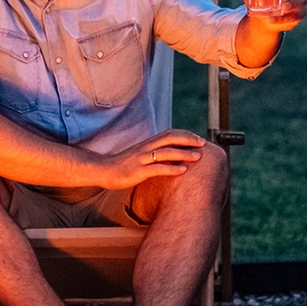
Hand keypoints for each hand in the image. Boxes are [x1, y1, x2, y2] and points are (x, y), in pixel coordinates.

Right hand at [91, 130, 205, 189]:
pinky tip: (183, 170)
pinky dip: (171, 169)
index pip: (169, 133)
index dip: (185, 134)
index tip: (198, 138)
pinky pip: (157, 168)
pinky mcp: (138, 171)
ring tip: (198, 157)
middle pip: (170, 139)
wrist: (103, 171)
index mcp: (147, 143)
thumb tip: (169, 154)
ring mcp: (141, 159)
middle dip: (188, 140)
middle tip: (203, 144)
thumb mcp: (139, 155)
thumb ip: (153, 152)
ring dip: (184, 154)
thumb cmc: (122, 165)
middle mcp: (145, 148)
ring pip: (166, 152)